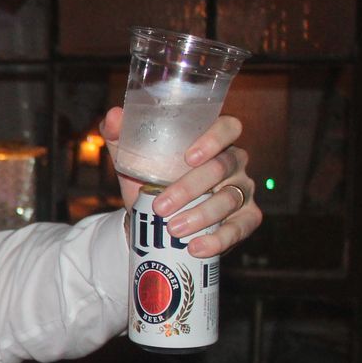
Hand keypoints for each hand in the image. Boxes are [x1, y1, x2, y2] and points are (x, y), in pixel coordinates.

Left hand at [102, 109, 261, 257]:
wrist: (151, 219)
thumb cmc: (149, 179)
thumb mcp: (132, 158)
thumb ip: (121, 135)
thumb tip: (114, 115)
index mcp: (213, 141)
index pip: (228, 127)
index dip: (214, 138)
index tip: (189, 156)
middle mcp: (233, 162)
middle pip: (222, 167)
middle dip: (190, 187)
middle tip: (161, 205)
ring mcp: (243, 190)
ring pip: (230, 198)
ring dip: (201, 215)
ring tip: (174, 229)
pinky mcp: (247, 218)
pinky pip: (241, 227)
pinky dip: (220, 239)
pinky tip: (197, 247)